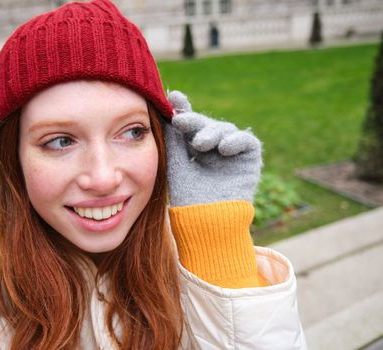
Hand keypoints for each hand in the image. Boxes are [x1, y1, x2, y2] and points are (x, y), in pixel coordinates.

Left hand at [165, 91, 261, 206]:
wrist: (205, 222)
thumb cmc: (187, 196)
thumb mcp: (177, 161)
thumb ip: (174, 135)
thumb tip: (168, 103)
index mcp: (194, 148)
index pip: (190, 126)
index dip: (183, 112)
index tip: (172, 97)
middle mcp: (214, 148)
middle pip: (205, 125)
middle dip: (193, 122)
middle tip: (181, 122)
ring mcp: (232, 152)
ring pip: (224, 130)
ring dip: (212, 132)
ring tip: (200, 143)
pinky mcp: (250, 158)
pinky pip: (246, 141)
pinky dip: (235, 140)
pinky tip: (223, 148)